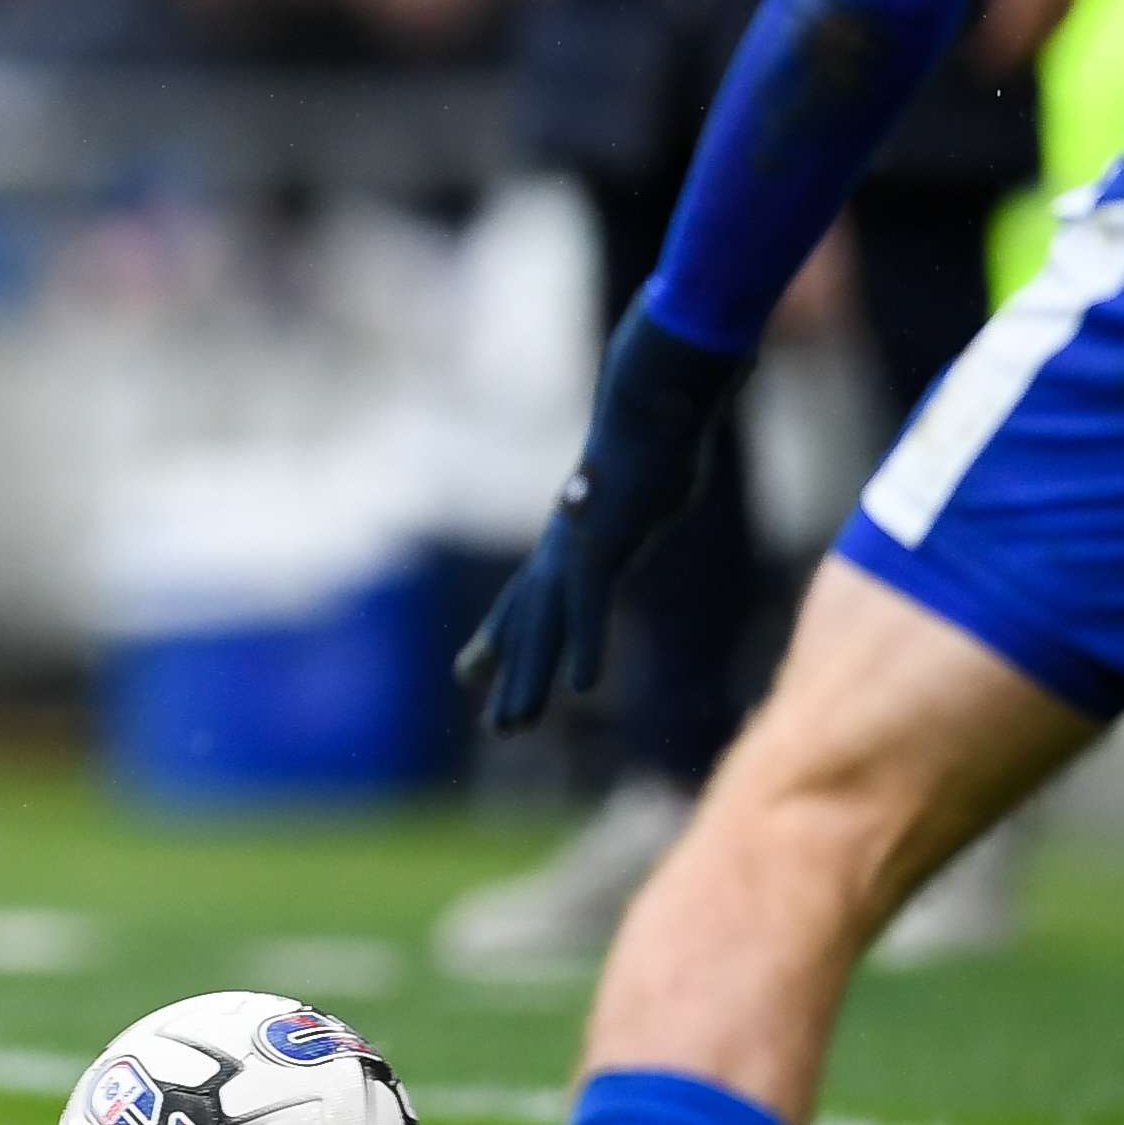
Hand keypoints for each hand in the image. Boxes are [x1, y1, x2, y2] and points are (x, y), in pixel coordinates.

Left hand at [460, 307, 748, 731]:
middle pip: (530, 623)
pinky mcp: (603, 547)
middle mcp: (565, 549)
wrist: (651, 396)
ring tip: (512, 727)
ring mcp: (579, 551)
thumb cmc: (653, 426)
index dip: (501, 637)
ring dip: (532, 680)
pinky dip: (587, 644)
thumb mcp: (644, 470)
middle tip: (498, 727)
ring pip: (549, 628)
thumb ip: (641, 484)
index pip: (526, 597)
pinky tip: (584, 687)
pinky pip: (592, 606)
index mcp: (571, 538)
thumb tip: (653, 474)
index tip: (470, 671)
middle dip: (512, 675)